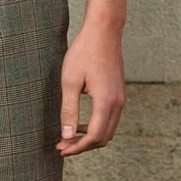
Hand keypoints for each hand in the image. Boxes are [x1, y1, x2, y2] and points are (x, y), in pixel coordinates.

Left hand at [56, 20, 126, 155]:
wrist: (103, 31)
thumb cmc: (84, 52)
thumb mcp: (69, 82)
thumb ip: (69, 111)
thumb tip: (67, 136)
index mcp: (105, 101)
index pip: (93, 137)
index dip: (77, 147)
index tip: (60, 149)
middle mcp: (117, 103)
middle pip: (103, 138)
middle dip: (82, 147)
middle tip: (62, 147)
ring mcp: (120, 99)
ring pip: (107, 131)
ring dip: (89, 138)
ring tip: (69, 138)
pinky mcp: (118, 95)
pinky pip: (110, 120)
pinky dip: (96, 128)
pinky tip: (80, 124)